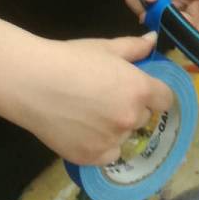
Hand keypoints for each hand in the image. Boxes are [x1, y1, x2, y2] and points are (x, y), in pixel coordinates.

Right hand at [16, 31, 173, 164]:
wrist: (33, 82)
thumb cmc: (70, 58)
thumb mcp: (106, 47)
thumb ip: (135, 47)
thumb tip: (154, 41)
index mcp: (139, 89)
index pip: (165, 99)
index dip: (154, 93)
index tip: (140, 90)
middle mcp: (130, 118)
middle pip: (143, 117)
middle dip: (130, 107)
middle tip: (105, 97)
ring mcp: (112, 140)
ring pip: (124, 135)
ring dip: (114, 127)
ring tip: (88, 112)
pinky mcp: (93, 158)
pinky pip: (108, 154)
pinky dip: (100, 145)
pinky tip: (82, 129)